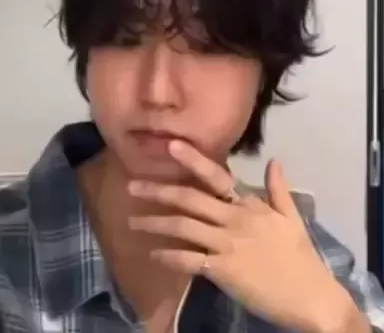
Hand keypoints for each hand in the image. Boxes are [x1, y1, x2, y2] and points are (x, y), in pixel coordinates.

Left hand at [128, 140, 361, 332]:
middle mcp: (232, 219)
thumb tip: (275, 159)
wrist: (310, 296)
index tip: (170, 145)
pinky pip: (188, 260)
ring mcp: (225, 244)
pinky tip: (153, 255)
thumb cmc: (299, 254)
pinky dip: (168, 257)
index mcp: (248, 204)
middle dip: (158, 191)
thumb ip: (279, 187)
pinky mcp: (221, 271)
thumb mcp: (291, 216)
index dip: (192, 159)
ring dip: (155, 223)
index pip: (216, 176)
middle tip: (132, 187)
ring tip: (133, 222)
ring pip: (182, 227)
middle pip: (189, 199)